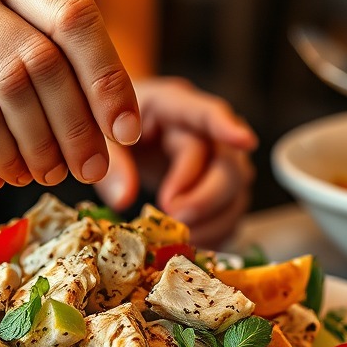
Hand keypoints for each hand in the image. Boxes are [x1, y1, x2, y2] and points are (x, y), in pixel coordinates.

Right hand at [0, 0, 140, 190]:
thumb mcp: (6, 27)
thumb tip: (123, 137)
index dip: (107, 80)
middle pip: (34, 66)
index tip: (125, 132)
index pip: (72, 16)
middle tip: (84, 169)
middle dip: (70, 130)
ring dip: (24, 155)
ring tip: (36, 174)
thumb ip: (60, 61)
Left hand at [92, 77, 256, 245]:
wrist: (115, 131)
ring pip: (236, 189)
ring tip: (179, 235)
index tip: (246, 141)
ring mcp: (213, 158)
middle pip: (227, 160)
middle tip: (174, 217)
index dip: (226, 126)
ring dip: (213, 219)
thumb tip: (124, 200)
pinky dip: (216, 232)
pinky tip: (192, 241)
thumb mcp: (99, 139)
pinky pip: (231, 211)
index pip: (205, 111)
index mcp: (169, 105)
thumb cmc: (108, 128)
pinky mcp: (215, 185)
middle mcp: (199, 129)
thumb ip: (112, 165)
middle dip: (206, 196)